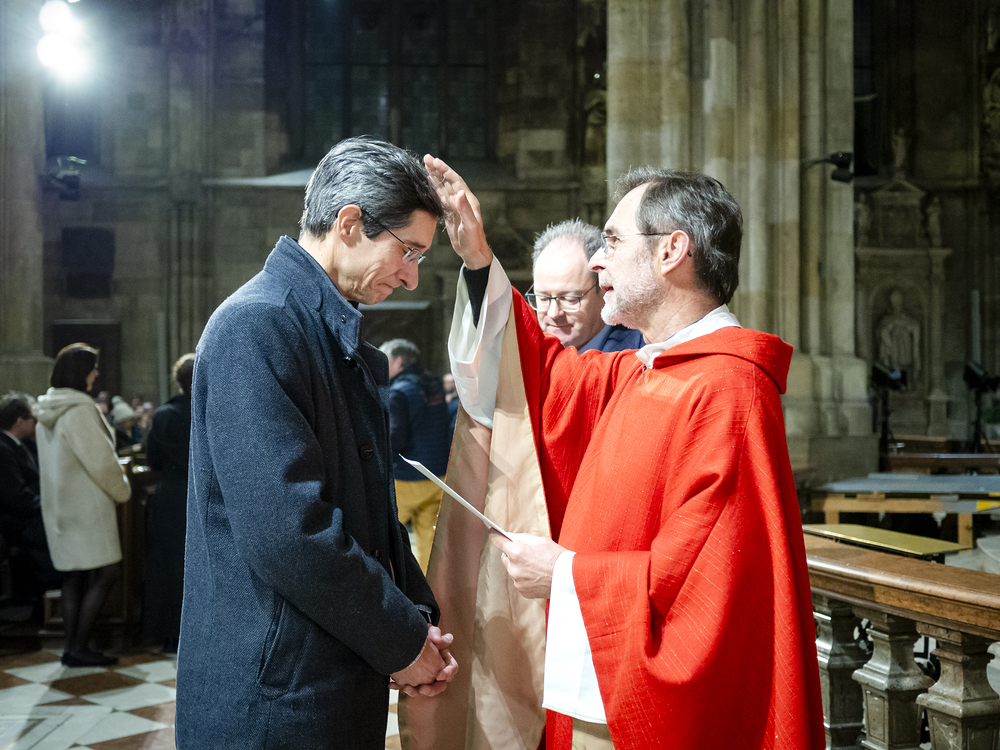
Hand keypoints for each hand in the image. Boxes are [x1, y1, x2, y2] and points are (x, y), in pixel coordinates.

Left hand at [389, 626, 458, 696]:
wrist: (404, 637)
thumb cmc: (421, 633)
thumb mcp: (428, 630)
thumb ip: (434, 632)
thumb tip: (438, 640)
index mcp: (444, 658)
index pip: (452, 667)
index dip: (448, 673)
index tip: (439, 675)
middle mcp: (436, 670)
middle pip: (440, 685)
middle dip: (433, 689)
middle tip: (423, 689)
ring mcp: (424, 677)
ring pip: (424, 690)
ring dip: (416, 691)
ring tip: (406, 688)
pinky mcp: (411, 679)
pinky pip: (408, 687)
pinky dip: (400, 686)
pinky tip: (392, 684)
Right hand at [423, 154, 491, 269]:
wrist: (472, 252)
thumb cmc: (474, 240)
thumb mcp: (470, 225)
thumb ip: (465, 209)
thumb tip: (459, 193)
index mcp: (468, 201)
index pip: (455, 181)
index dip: (445, 170)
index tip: (435, 161)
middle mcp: (461, 201)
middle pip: (447, 181)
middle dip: (437, 169)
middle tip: (426, 158)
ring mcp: (455, 206)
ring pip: (443, 188)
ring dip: (435, 177)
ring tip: (425, 166)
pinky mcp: (449, 213)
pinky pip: (440, 198)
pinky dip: (434, 189)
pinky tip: (429, 183)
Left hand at [490, 531, 565, 598]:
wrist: (567, 577)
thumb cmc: (556, 557)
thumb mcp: (540, 540)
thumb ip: (522, 538)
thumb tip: (511, 537)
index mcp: (516, 551)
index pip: (498, 541)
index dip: (495, 536)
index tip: (493, 533)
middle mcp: (513, 567)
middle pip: (505, 557)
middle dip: (513, 555)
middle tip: (527, 554)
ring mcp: (517, 580)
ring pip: (513, 570)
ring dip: (520, 567)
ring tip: (535, 567)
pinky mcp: (522, 590)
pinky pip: (519, 581)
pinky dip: (525, 578)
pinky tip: (537, 576)